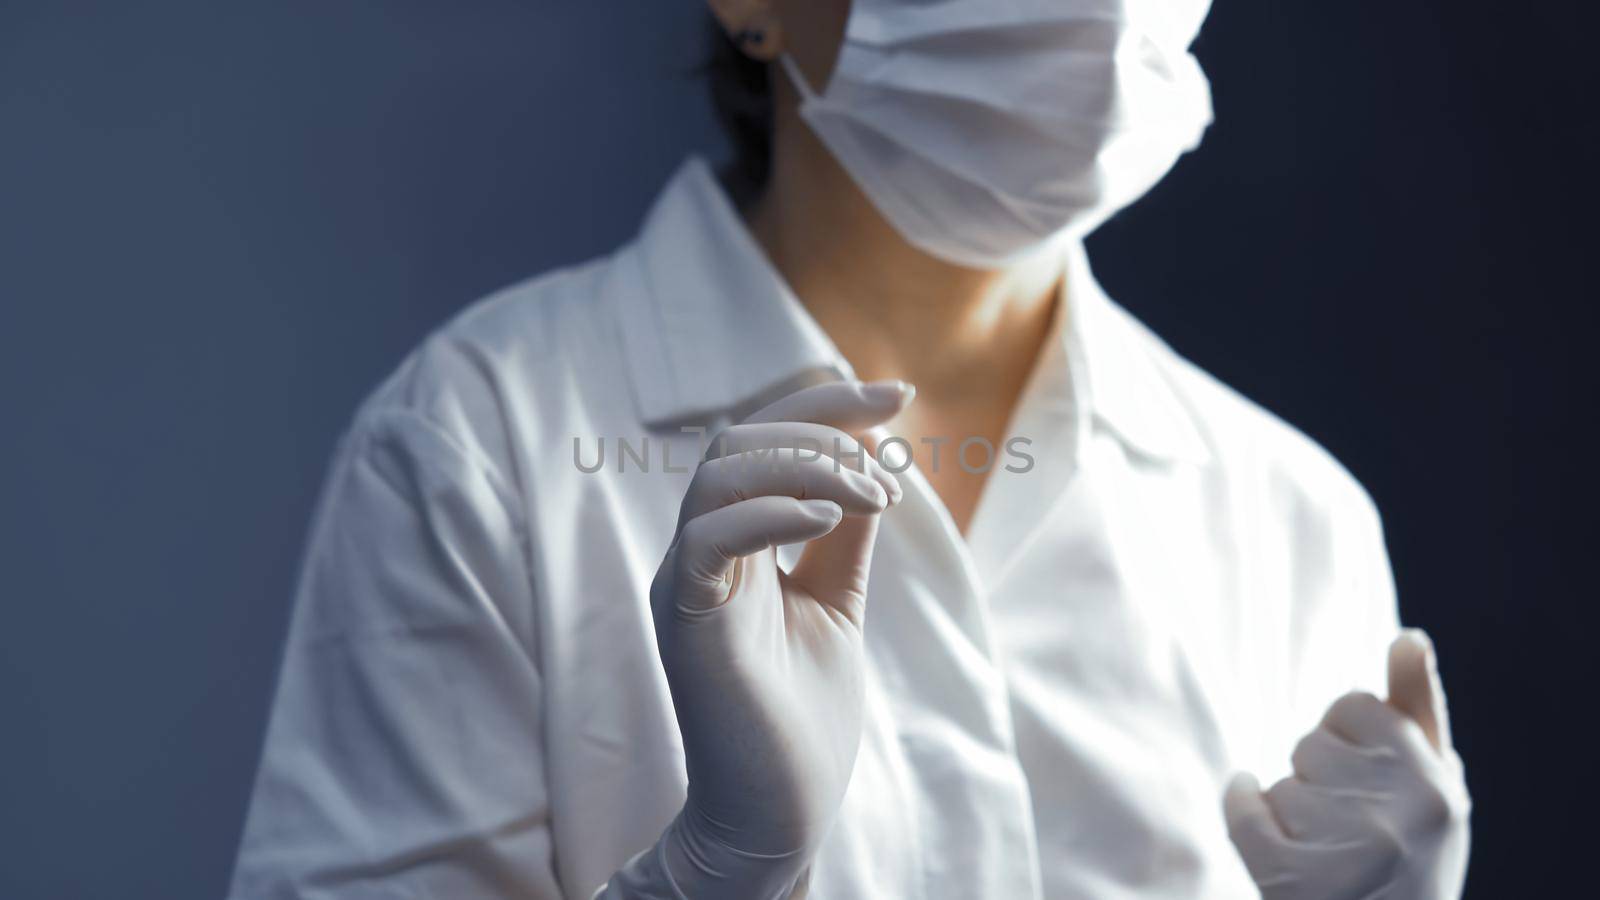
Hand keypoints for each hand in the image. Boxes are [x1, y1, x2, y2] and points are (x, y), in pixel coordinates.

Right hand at [650, 380, 911, 896]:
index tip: (901, 395)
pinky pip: (708, 536)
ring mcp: (688, 584)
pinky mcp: (687, 620)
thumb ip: (844, 536)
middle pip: (738, 440)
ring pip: (719, 474)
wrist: (779, 812)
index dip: (829, 406)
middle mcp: (701, 554)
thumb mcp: (836, 604)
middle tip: (888, 465)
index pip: (763, 442)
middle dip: (821, 426)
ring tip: (872, 496)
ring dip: (807, 465)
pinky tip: (828, 519)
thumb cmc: (802, 716)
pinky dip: (769, 511)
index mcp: (734, 545)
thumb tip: (874, 459)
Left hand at [1224, 630, 1470, 898]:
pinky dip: (1244, 812)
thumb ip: (1418, 709)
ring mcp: (1352, 848)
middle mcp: (1403, 812)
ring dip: (1291, 811)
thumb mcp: (1434, 785)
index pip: (1353, 706)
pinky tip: (1267, 836)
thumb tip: (1408, 637)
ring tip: (1328, 851)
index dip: (1347, 741)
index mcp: (1437, 782)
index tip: (1365, 781)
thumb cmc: (1409, 854)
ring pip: (1280, 782)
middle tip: (1350, 827)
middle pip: (1311, 744)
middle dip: (1319, 777)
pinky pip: (1243, 809)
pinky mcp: (1297, 880)